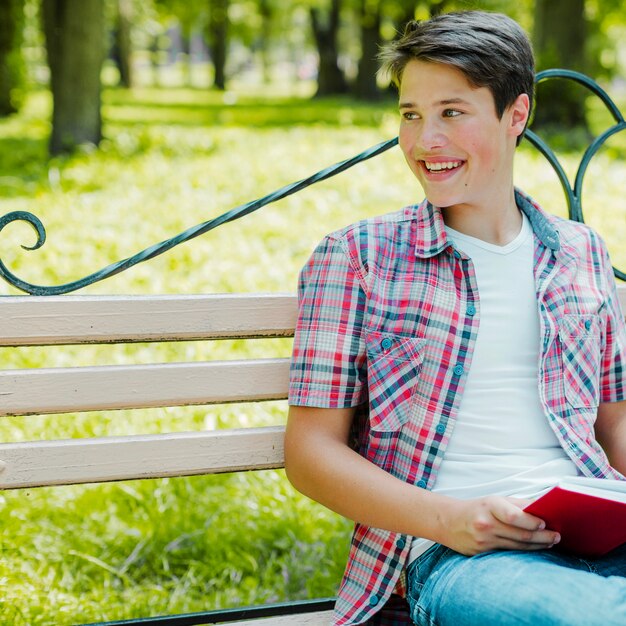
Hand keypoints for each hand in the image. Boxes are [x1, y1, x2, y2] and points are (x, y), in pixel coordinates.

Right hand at [438, 495, 559, 555]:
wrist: (449, 521)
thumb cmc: (477, 508)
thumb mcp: (494, 500)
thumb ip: (518, 504)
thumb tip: (543, 508)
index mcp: (489, 506)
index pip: (514, 516)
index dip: (531, 522)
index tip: (546, 524)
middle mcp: (486, 524)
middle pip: (521, 534)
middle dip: (543, 537)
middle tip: (557, 536)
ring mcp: (484, 541)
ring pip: (518, 547)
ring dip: (538, 546)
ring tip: (550, 542)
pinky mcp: (483, 554)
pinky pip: (509, 554)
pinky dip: (525, 552)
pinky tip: (534, 549)